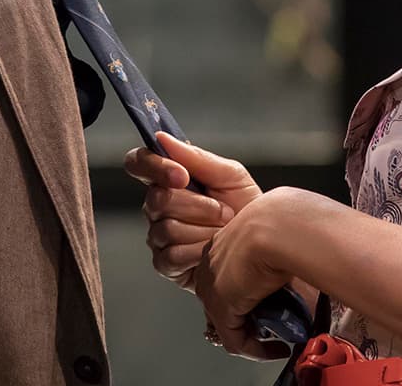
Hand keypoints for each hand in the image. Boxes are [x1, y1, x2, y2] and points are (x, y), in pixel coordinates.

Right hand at [124, 132, 260, 290]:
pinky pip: (172, 255)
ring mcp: (158, 236)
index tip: (182, 176)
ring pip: (167, 228)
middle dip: (199, 205)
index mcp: (169, 180)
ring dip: (205, 229)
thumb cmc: (246, 208)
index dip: (153, 167)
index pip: (138, 163)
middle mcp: (157, 207)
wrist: (263, 245)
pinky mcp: (165, 264)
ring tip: (223, 231)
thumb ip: (196, 157)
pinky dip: (200, 252)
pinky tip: (213, 250)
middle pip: (158, 198)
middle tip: (225, 211)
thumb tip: (162, 138)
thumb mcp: (230, 175)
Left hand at [196, 188, 297, 359]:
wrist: (279, 227)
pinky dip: (257, 350)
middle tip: (276, 325)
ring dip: (254, 334)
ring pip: (229, 322)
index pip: (227, 278)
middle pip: (225, 301)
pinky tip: (277, 348)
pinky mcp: (221, 309)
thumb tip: (292, 273)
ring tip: (279, 338)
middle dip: (249, 317)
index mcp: (223, 242)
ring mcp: (212, 287)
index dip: (249, 297)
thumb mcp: (277, 239)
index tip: (271, 306)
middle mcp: (211, 264)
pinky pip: (235, 341)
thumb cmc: (284, 224)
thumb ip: (275, 257)